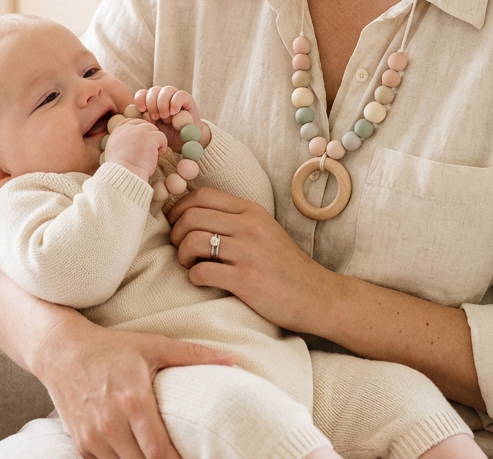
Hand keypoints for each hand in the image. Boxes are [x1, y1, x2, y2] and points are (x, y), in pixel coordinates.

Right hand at [33, 314, 234, 458]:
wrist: (61, 351)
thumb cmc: (111, 348)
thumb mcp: (153, 345)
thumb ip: (193, 355)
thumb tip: (232, 360)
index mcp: (133, 401)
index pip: (160, 452)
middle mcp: (111, 423)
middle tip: (179, 457)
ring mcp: (93, 436)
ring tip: (158, 455)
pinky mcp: (81, 443)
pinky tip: (134, 453)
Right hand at [104, 119, 166, 180]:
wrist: (125, 174)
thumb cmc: (120, 168)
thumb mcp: (113, 149)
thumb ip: (121, 139)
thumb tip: (131, 138)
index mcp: (118, 130)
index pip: (131, 121)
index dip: (139, 130)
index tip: (142, 141)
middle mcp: (128, 128)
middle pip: (144, 125)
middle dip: (148, 136)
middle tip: (147, 150)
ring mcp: (140, 131)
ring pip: (154, 130)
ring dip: (155, 142)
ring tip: (150, 155)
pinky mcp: (150, 137)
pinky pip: (162, 137)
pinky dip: (162, 147)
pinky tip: (157, 156)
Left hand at [134, 87, 211, 150]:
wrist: (182, 141)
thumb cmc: (164, 134)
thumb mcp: (151, 128)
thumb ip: (144, 120)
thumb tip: (141, 113)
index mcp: (151, 101)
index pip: (142, 93)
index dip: (140, 99)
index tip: (142, 110)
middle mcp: (162, 96)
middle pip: (153, 90)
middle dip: (152, 104)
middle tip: (155, 118)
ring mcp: (174, 96)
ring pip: (166, 90)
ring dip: (163, 104)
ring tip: (165, 117)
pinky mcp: (187, 99)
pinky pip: (179, 95)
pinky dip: (175, 103)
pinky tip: (173, 113)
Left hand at [165, 187, 332, 332]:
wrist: (316, 296)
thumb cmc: (284, 266)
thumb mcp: (264, 231)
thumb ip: (235, 220)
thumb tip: (193, 217)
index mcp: (252, 211)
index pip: (202, 195)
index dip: (179, 208)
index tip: (175, 224)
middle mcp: (249, 227)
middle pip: (191, 216)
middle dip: (176, 233)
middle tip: (180, 248)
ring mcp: (248, 253)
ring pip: (192, 241)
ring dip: (182, 256)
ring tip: (191, 265)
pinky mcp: (246, 280)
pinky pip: (202, 272)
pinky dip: (194, 277)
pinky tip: (202, 281)